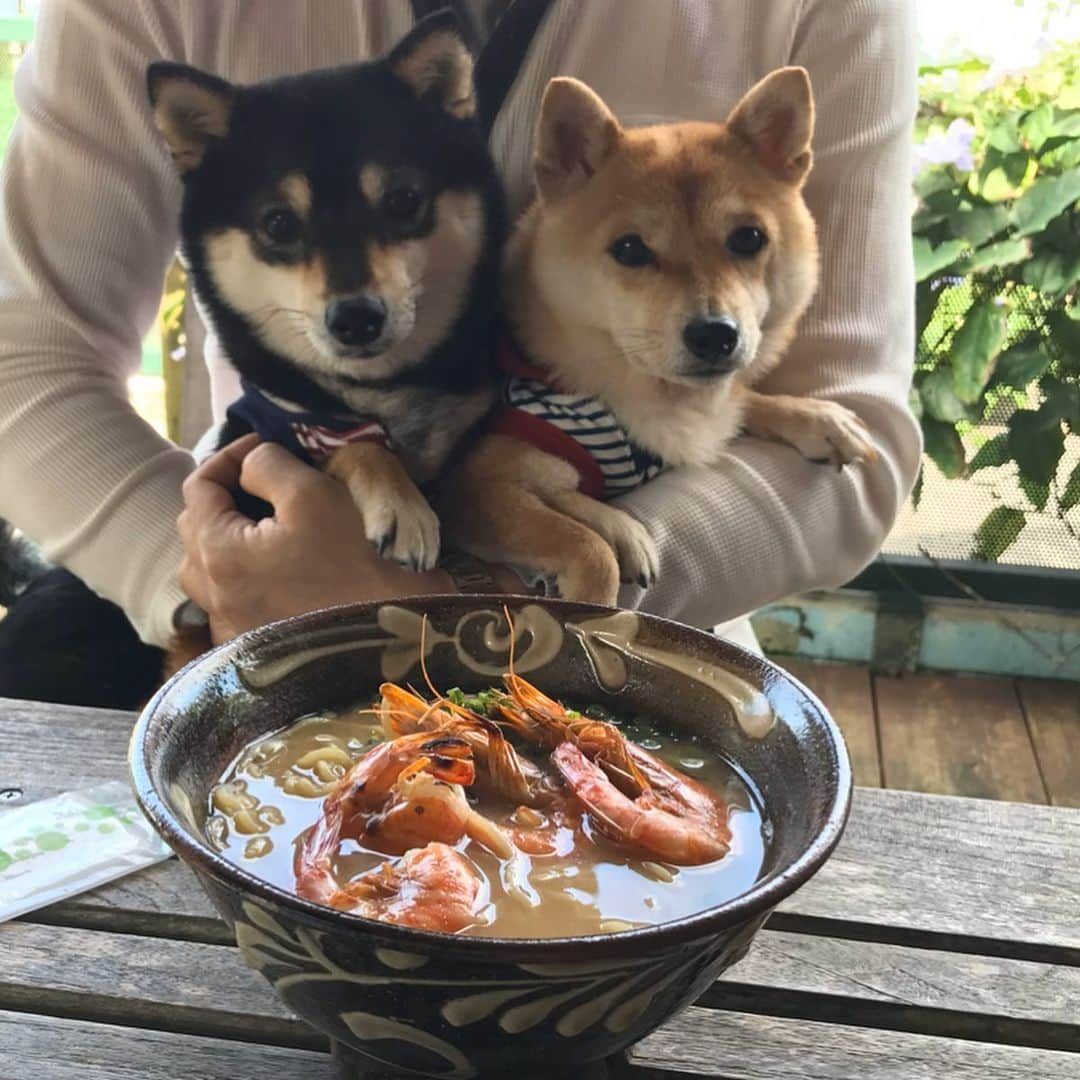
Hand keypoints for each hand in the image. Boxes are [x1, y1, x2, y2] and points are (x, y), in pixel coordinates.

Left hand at [178, 435, 458, 643]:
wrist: (375, 645)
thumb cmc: (346, 567)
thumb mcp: (313, 495)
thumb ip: (269, 466)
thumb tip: (251, 465)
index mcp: (215, 549)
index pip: (199, 484)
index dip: (229, 455)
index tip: (266, 446)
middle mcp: (209, 590)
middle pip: (196, 526)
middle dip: (225, 497)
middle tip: (267, 486)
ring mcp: (225, 623)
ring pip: (207, 566)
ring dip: (228, 539)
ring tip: (266, 529)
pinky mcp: (248, 645)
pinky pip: (228, 598)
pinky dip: (241, 575)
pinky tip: (275, 573)